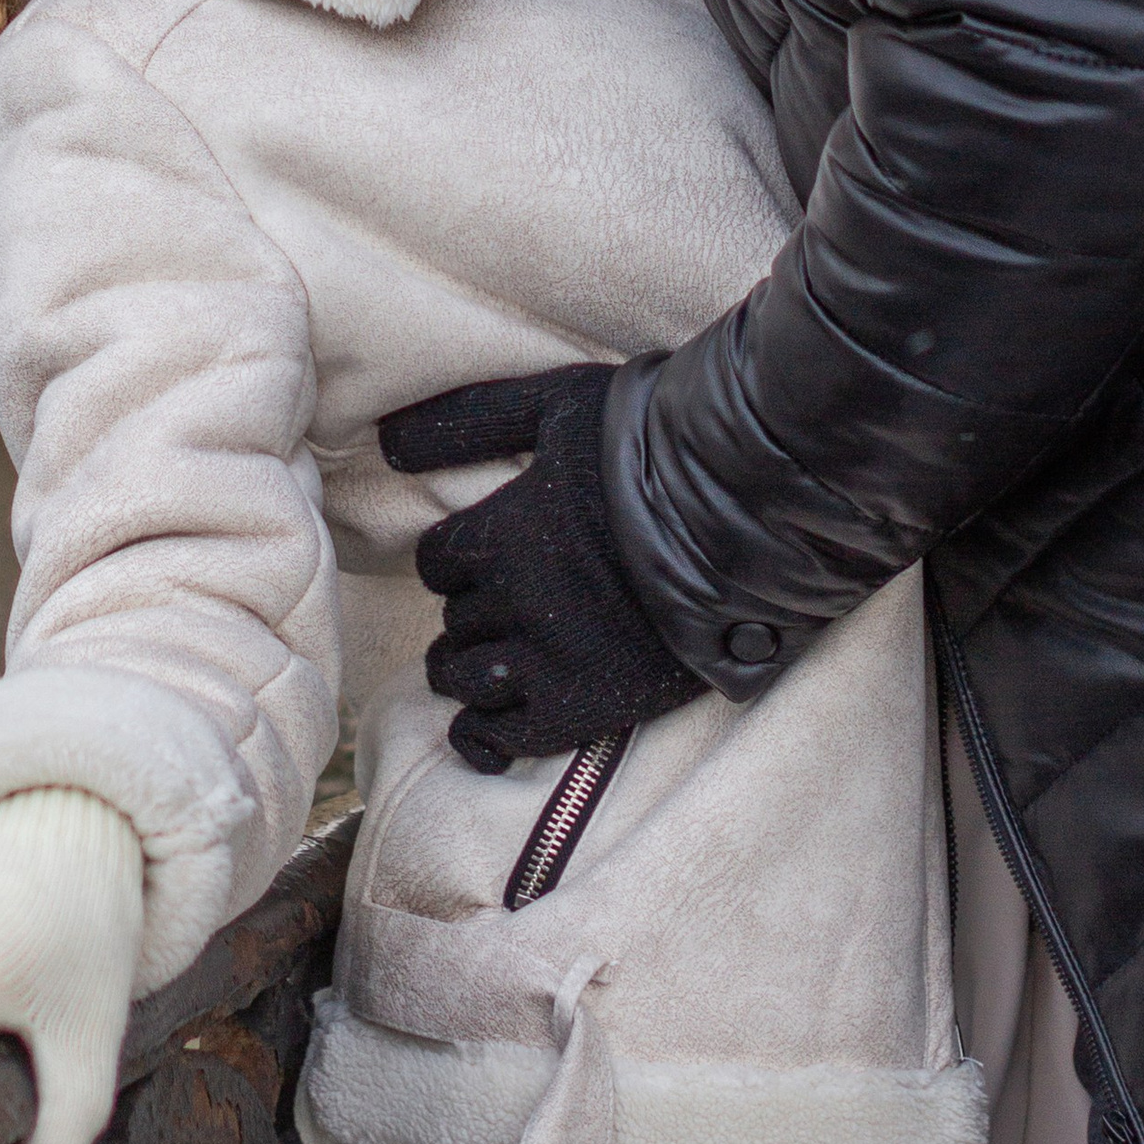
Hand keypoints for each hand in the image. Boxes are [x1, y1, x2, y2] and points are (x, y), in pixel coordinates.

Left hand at [380, 365, 699, 772]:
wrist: (755, 511)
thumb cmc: (657, 442)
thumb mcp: (558, 405)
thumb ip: (472, 419)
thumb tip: (387, 439)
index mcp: (502, 529)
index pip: (435, 563)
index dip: (459, 563)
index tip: (490, 560)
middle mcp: (515, 597)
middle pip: (454, 619)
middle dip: (477, 613)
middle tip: (520, 606)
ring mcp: (549, 656)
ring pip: (464, 678)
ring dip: (474, 670)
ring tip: (507, 659)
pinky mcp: (586, 706)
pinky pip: (500, 738)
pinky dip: (484, 737)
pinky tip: (494, 725)